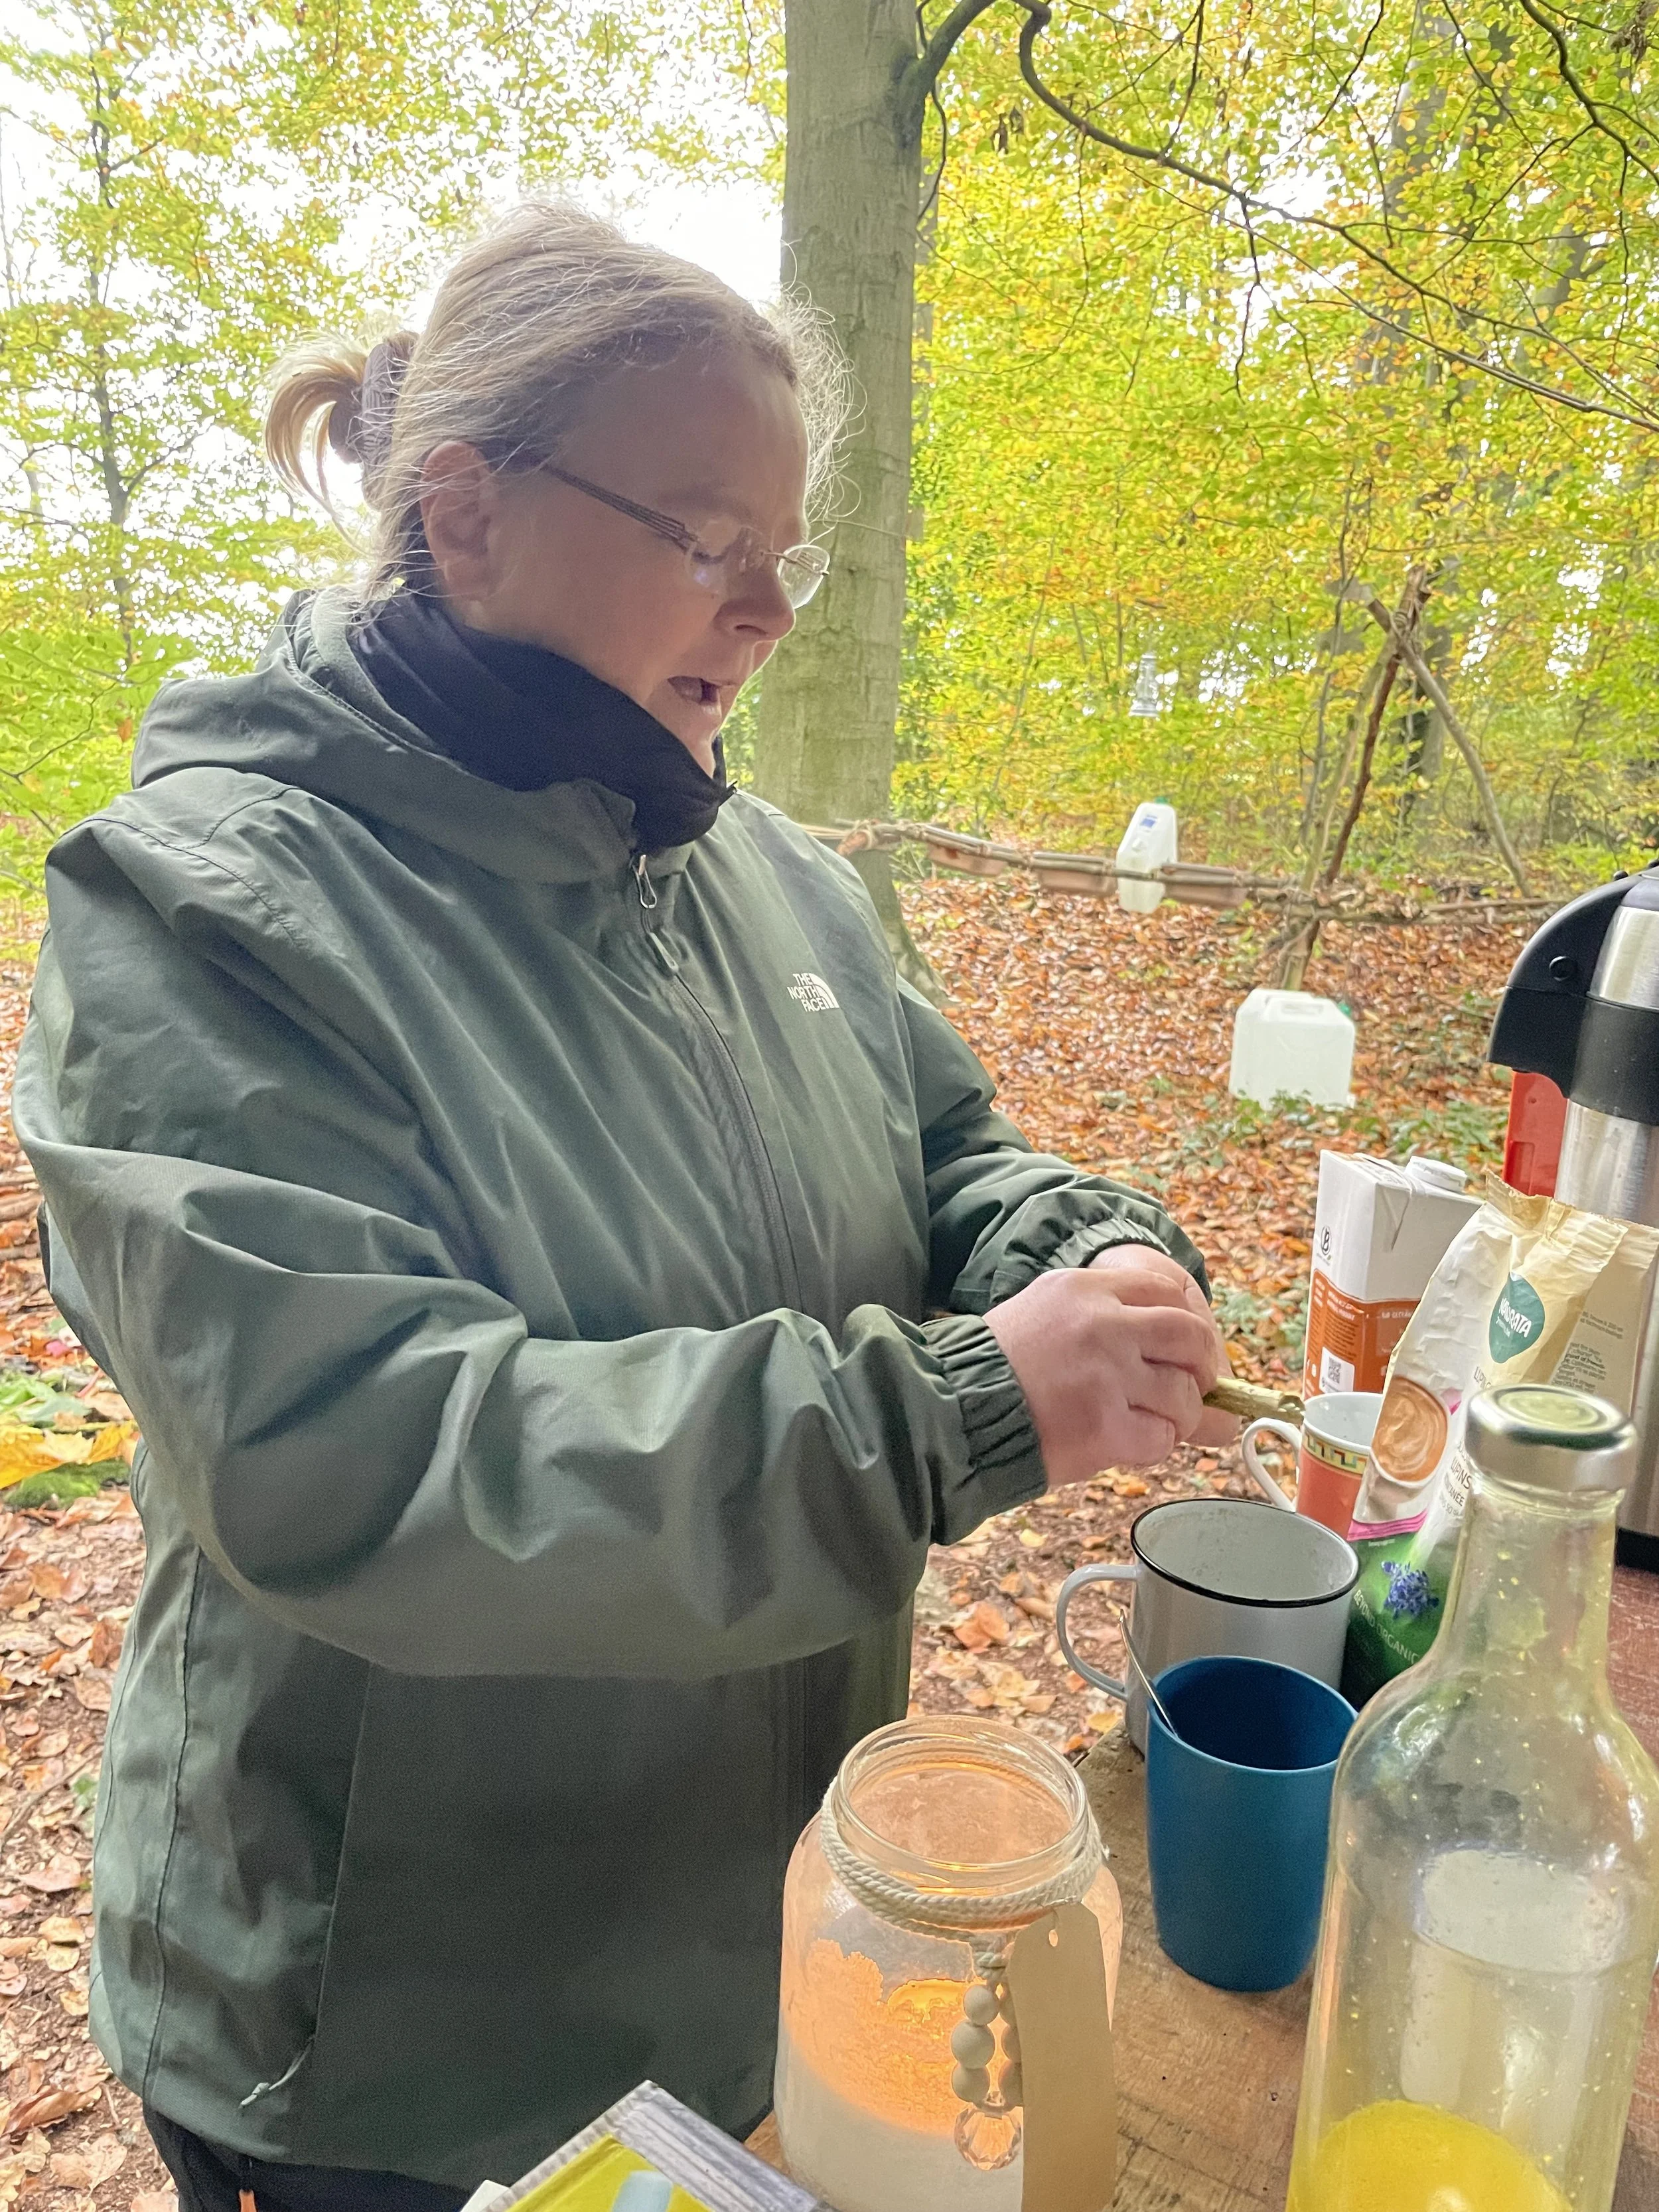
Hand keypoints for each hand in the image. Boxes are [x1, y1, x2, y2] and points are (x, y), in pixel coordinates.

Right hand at [984, 1244, 1238, 1490]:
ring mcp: (1107, 1376)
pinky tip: (1126, 1444)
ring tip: (1149, 1424)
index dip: (1187, 1326)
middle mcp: (1104, 1325)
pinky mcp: (1105, 1427)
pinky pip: (1162, 1438)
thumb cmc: (998, 1365)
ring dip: (1177, 1416)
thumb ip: (1105, 1312)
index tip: (1185, 1351)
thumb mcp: (1047, 1308)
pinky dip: (1153, 1446)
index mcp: (1087, 1289)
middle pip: (1191, 1338)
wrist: (956, 1409)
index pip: (1167, 1292)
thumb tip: (1168, 1343)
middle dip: (1200, 1370)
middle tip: (1190, 1391)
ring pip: (1184, 1395)